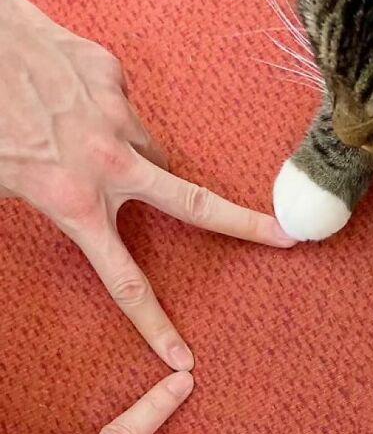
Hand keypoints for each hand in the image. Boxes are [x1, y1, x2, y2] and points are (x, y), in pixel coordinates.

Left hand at [0, 0, 294, 369]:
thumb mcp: (3, 185)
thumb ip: (49, 205)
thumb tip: (69, 211)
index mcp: (73, 202)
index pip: (125, 282)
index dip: (155, 325)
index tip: (182, 358)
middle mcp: (107, 162)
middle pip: (195, 206)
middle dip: (245, 226)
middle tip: (284, 237)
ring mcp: (115, 114)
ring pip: (151, 150)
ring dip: (139, 158)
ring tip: (95, 144)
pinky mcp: (109, 75)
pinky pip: (124, 105)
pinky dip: (106, 110)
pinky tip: (73, 99)